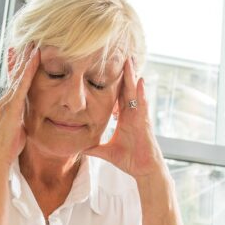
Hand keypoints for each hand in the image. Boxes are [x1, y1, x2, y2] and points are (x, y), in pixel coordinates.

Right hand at [0, 48, 39, 165]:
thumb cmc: (7, 149)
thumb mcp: (18, 130)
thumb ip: (22, 121)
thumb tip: (27, 121)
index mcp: (8, 106)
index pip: (18, 82)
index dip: (24, 67)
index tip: (32, 54)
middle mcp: (5, 100)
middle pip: (17, 74)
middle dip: (24, 57)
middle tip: (32, 40)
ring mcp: (7, 102)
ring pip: (19, 75)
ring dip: (27, 58)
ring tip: (34, 42)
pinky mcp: (11, 107)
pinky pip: (22, 84)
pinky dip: (28, 70)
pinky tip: (34, 59)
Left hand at [84, 58, 163, 178]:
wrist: (144, 170)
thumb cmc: (130, 160)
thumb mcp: (107, 152)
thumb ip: (94, 148)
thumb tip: (80, 149)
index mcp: (124, 117)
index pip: (116, 96)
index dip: (112, 82)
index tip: (106, 68)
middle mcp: (132, 113)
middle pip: (126, 89)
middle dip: (124, 73)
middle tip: (119, 54)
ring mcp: (139, 116)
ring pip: (135, 92)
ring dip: (132, 77)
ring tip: (129, 60)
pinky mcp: (145, 122)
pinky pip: (142, 104)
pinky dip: (140, 93)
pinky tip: (139, 81)